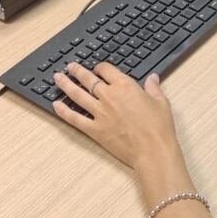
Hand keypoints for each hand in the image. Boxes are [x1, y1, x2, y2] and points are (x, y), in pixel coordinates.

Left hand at [54, 62, 182, 170]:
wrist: (152, 150)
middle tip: (69, 67)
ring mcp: (99, 113)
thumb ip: (153, 88)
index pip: (106, 70)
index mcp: (125, 86)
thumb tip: (152, 78)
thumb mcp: (161, 102)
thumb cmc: (159, 127)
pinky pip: (75, 118)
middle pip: (88, 79)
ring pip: (77, 94)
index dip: (100, 67)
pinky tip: (56, 105)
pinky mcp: (94, 129)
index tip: (97, 68)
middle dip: (77, 71)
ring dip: (66, 85)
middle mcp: (109, 96)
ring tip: (57, 78)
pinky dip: (63, 111)